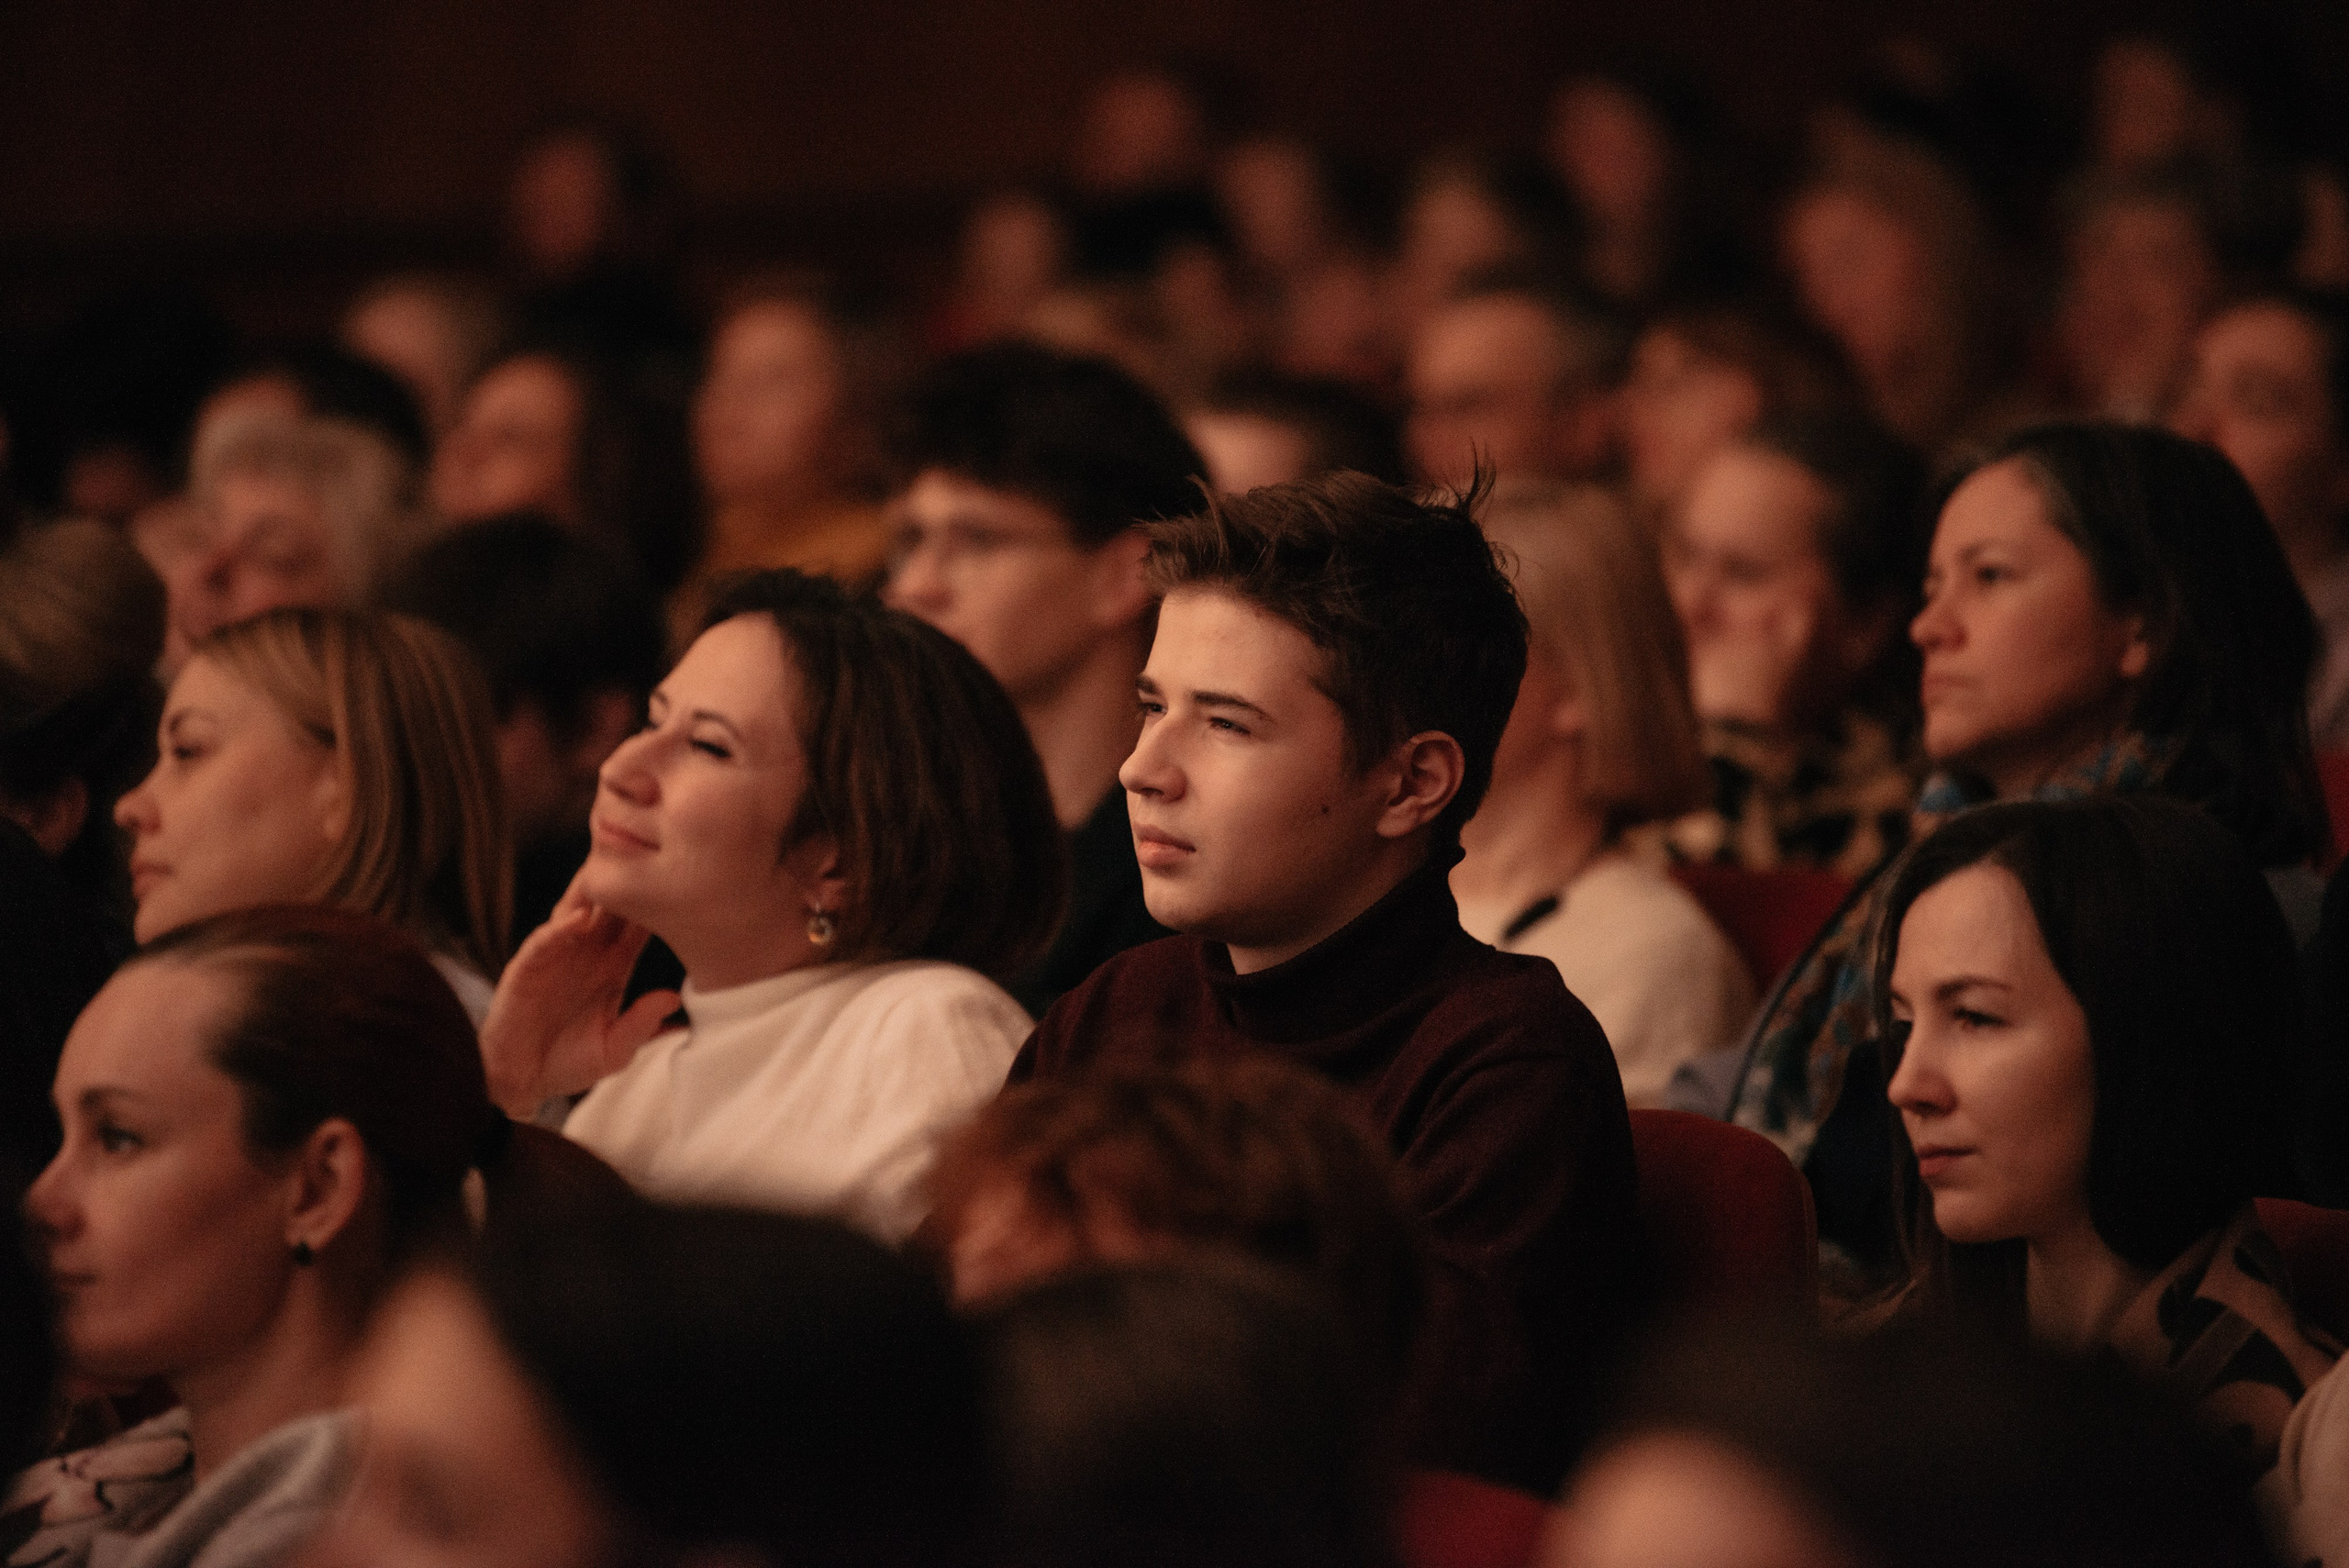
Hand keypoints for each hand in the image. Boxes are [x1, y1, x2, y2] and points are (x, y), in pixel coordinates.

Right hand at [479, 880, 680, 1116]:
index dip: (657, 906)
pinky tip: (578, 917)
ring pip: (575, 913)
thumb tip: (674, 1000)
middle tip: (648, 853)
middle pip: (609, 909)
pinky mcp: (526, 969)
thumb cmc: (568, 1064)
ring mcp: (556, 958)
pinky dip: (559, 927)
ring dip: (591, 892)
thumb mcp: (614, 1049)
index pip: (638, 929)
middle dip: (626, 882)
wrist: (521, 1082)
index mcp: (611, 968)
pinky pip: (544, 941)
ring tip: (612, 869)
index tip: (683, 885)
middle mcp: (585, 955)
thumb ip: (641, 1024)